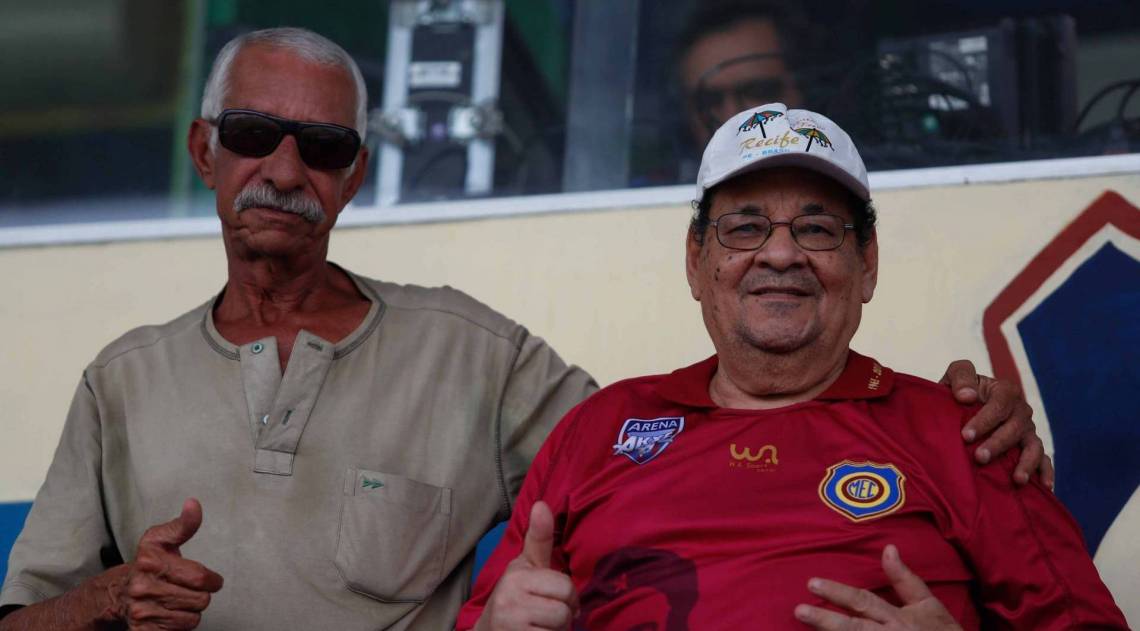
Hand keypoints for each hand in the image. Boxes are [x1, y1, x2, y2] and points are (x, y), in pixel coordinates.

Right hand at [115, 498, 223, 629]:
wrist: (118, 593)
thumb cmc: (149, 564)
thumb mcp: (162, 540)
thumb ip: (183, 525)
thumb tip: (194, 505)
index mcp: (150, 562)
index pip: (199, 577)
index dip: (213, 580)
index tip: (212, 580)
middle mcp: (142, 587)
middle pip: (199, 600)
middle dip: (201, 595)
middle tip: (191, 590)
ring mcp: (140, 611)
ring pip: (191, 618)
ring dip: (191, 611)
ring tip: (179, 601)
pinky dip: (179, 624)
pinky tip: (169, 613)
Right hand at [476, 502, 578, 630]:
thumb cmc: (513, 597)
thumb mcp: (525, 567)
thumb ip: (538, 539)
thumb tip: (542, 504)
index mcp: (516, 575)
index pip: (565, 586)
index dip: (568, 597)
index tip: (556, 599)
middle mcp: (509, 598)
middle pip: (564, 609)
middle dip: (563, 616)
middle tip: (547, 616)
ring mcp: (511, 624)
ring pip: (559, 627)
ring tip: (540, 626)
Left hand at [795, 545, 962, 630]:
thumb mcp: (929, 604)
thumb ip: (905, 579)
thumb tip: (888, 548)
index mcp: (898, 618)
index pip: (862, 602)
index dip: (837, 592)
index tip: (811, 583)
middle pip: (852, 628)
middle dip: (824, 620)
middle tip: (799, 611)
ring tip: (806, 627)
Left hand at [940, 360, 1053, 488]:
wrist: (958, 411)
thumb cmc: (957, 393)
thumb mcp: (954, 377)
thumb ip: (960, 377)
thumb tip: (967, 396)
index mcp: (1004, 391)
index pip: (1000, 403)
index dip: (985, 419)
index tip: (966, 436)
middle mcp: (1020, 411)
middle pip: (1015, 427)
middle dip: (998, 444)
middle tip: (979, 458)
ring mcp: (1027, 431)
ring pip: (1033, 446)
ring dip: (1026, 462)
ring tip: (1016, 479)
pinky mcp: (1029, 448)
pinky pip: (1043, 460)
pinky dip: (1046, 472)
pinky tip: (1044, 487)